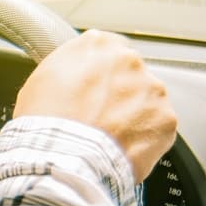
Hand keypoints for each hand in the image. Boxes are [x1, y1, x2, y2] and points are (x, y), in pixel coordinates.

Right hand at [14, 29, 176, 182]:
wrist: (63, 159)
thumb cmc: (45, 123)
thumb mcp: (39, 81)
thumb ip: (66, 67)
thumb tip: (72, 75)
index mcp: (97, 45)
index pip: (105, 51)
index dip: (97, 76)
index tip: (90, 92)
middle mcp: (129, 60)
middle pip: (129, 75)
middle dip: (118, 95)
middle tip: (97, 119)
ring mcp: (152, 89)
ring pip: (146, 100)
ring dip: (133, 116)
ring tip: (108, 139)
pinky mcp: (165, 118)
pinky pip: (157, 128)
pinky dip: (144, 139)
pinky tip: (121, 149)